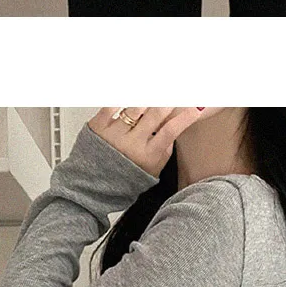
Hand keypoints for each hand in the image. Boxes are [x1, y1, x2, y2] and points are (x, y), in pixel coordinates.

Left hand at [87, 106, 203, 175]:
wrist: (90, 188)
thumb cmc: (120, 181)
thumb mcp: (150, 172)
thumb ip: (163, 152)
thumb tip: (174, 132)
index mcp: (147, 155)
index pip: (171, 130)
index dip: (185, 116)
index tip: (195, 107)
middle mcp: (132, 143)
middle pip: (156, 113)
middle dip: (168, 102)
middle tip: (171, 98)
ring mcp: (114, 133)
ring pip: (136, 106)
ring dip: (147, 100)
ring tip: (150, 100)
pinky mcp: (98, 127)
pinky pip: (112, 106)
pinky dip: (122, 100)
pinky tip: (128, 100)